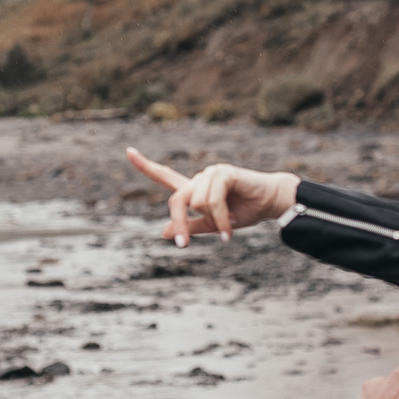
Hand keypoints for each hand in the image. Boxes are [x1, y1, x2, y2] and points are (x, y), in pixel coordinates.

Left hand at [124, 148, 298, 244]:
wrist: (271, 203)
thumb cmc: (245, 212)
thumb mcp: (213, 226)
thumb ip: (189, 226)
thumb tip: (162, 231)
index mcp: (195, 189)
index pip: (165, 175)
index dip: (145, 165)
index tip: (128, 151)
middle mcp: (200, 178)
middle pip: (176, 201)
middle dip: (180, 225)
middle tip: (183, 246)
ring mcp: (210, 173)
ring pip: (195, 203)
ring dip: (214, 221)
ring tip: (230, 225)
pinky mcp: (222, 172)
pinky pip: (211, 200)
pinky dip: (220, 218)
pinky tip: (231, 226)